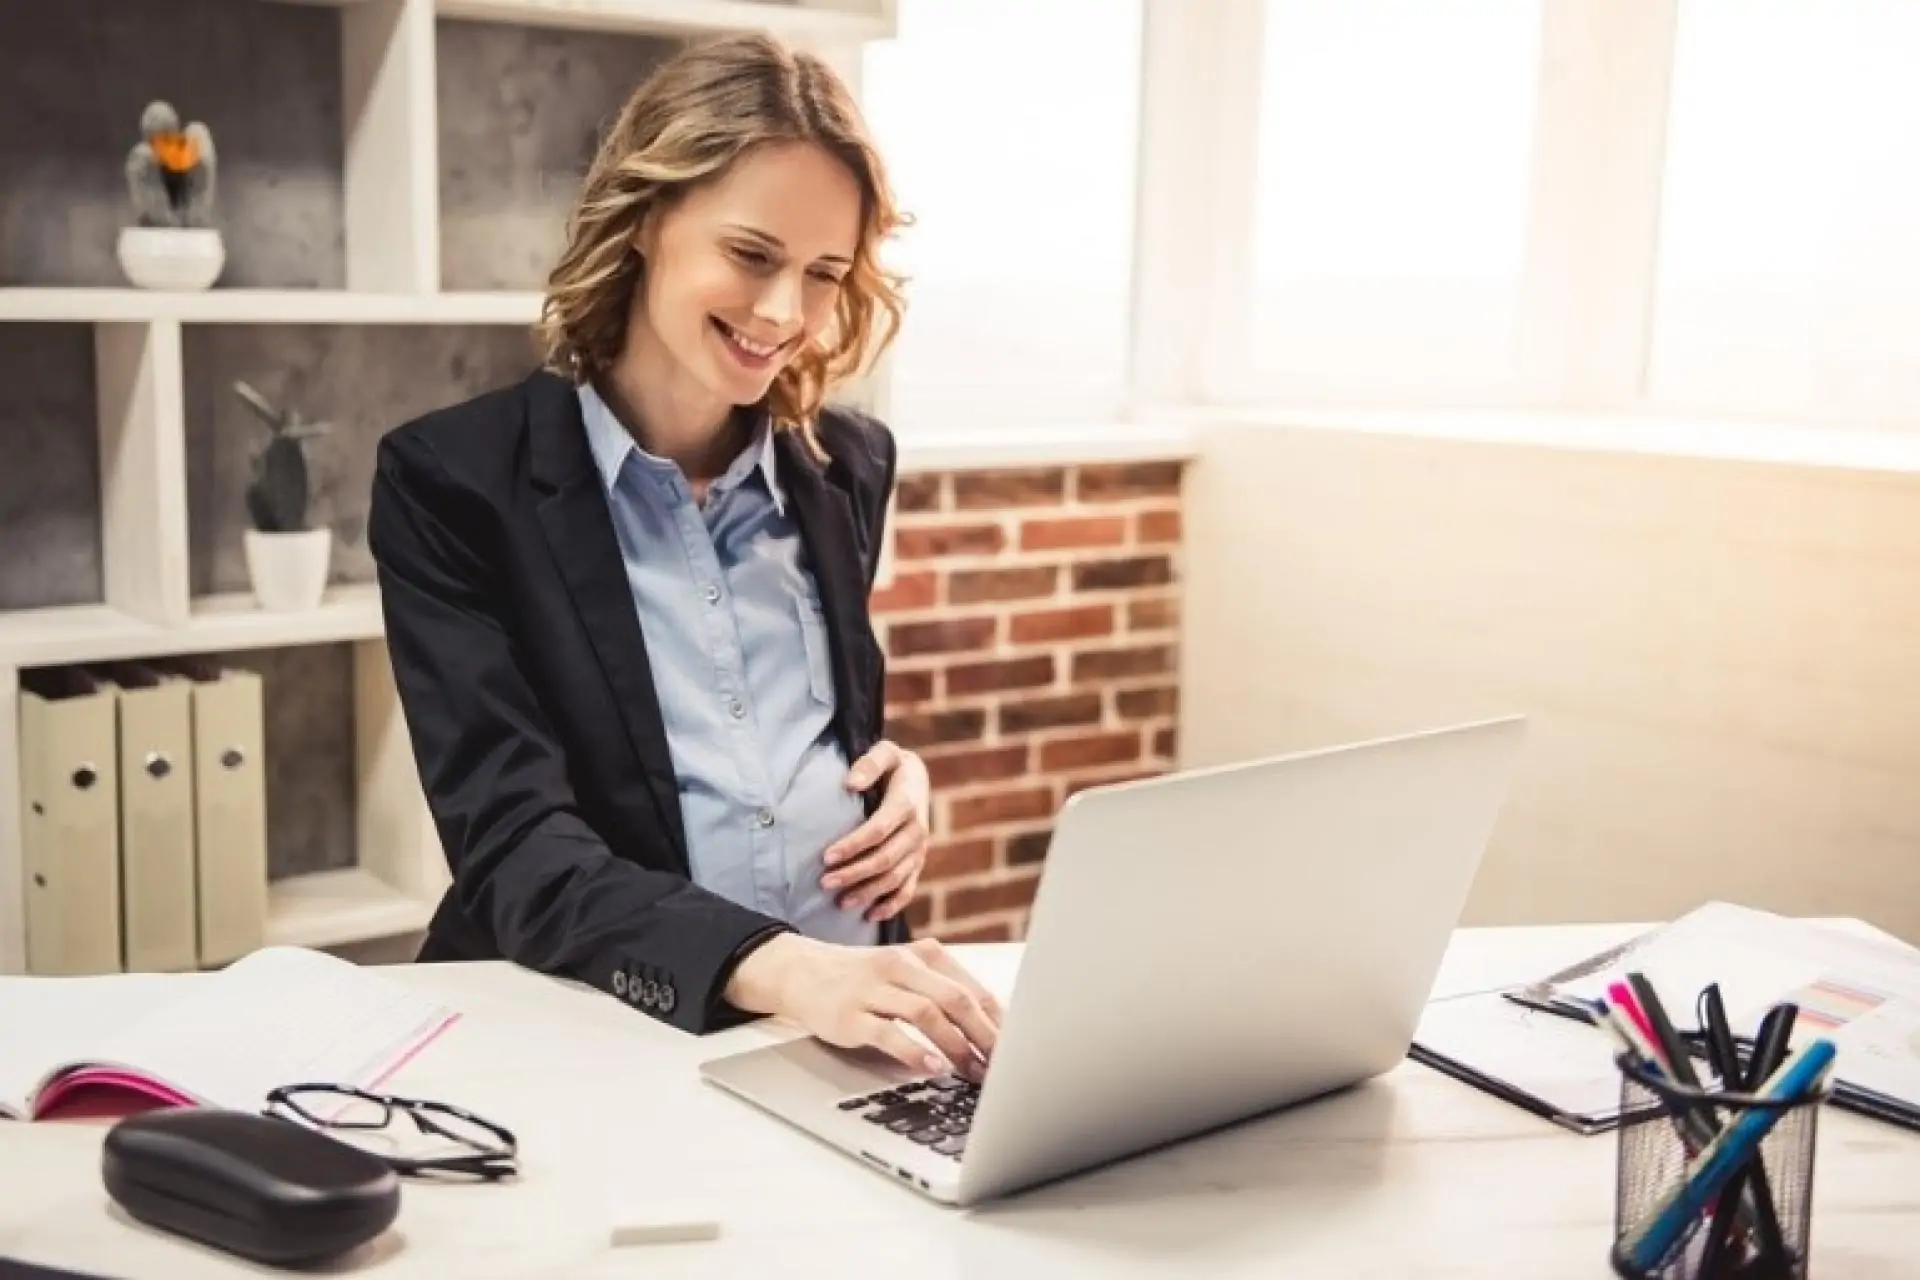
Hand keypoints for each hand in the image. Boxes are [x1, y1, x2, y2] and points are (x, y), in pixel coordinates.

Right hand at [723, 934, 999, 1079]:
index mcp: (924, 955)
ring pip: (927, 1013)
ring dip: (956, 1046)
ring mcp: (874, 988)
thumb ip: (945, 994)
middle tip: (1004, 1068)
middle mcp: (902, 966)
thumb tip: (995, 1034)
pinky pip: (888, 1032)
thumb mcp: (908, 975)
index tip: (1020, 1053)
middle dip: (986, 1037)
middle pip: (957, 1000)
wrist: (802, 971)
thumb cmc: (865, 979)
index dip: (1001, 1025)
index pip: (974, 991)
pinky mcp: (850, 1014)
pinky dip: (914, 1051)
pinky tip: (932, 1067)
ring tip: (973, 1072)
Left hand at [821, 739, 930, 922]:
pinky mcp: (918, 863)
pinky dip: (892, 905)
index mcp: (907, 803)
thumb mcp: (886, 753)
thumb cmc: (892, 766)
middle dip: (854, 873)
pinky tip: (870, 916)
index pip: (878, 830)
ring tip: (840, 903)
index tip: (826, 857)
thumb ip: (870, 763)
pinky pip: (909, 889)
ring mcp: (919, 850)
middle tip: (825, 883)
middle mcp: (917, 830)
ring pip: (896, 878)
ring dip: (868, 892)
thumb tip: (850, 783)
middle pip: (885, 859)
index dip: (852, 845)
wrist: (916, 778)